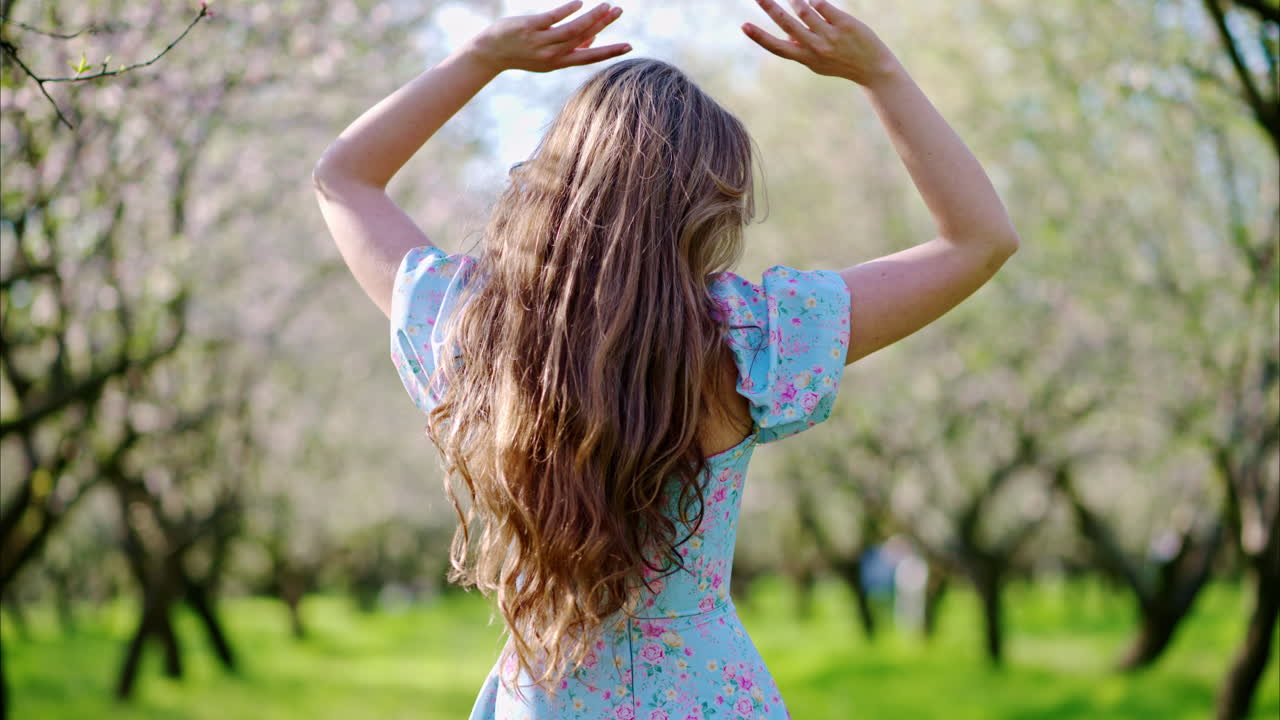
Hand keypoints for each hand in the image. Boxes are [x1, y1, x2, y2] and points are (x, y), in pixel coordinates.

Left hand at [464, 1, 630, 73]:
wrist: (490, 54)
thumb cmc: (520, 53)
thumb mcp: (546, 57)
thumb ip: (569, 48)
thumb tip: (593, 37)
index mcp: (558, 63)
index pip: (589, 58)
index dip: (609, 52)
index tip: (628, 47)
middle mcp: (551, 55)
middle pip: (584, 38)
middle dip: (603, 25)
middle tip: (619, 11)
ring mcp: (540, 41)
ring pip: (572, 29)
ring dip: (592, 17)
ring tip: (606, 5)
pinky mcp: (529, 27)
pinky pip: (552, 18)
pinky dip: (568, 10)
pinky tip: (580, 3)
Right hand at [742, 0, 899, 85]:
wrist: (873, 68)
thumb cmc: (842, 63)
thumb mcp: (818, 63)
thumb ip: (802, 49)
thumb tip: (787, 34)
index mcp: (805, 58)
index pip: (777, 47)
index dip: (759, 37)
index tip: (744, 26)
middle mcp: (815, 47)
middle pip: (787, 25)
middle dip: (770, 9)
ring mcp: (830, 36)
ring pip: (805, 11)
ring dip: (796, 1)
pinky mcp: (844, 24)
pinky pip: (823, 6)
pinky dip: (816, 1)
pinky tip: (815, 1)